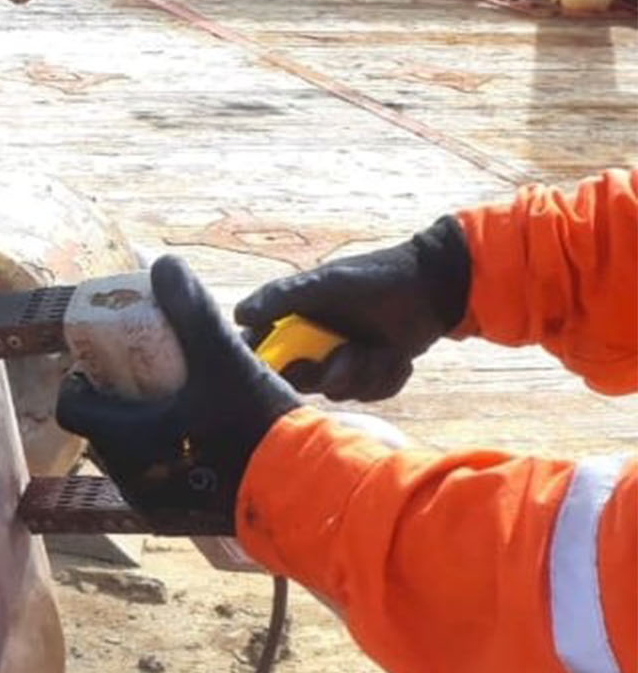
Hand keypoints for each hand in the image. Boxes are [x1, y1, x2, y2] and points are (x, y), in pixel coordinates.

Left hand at [55, 255, 300, 532]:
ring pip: (129, 458)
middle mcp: (130, 478)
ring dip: (140, 430)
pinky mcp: (181, 518)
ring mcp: (155, 503)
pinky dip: (164, 455)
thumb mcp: (222, 357)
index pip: (73, 408)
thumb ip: (191, 310)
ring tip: (175, 404)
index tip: (104, 364)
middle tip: (144, 378)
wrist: (305, 487)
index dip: (81, 382)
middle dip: (115, 404)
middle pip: (101, 432)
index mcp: (126, 441)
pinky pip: (156, 479)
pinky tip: (197, 436)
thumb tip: (164, 264)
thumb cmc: (256, 422)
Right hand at [233, 215, 470, 400]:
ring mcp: (345, 361)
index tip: (292, 366)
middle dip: (332, 372)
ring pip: (340, 392)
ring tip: (384, 349)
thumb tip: (238, 315)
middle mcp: (316, 345)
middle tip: (351, 352)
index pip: (264, 351)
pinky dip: (388, 378)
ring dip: (366, 374)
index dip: (270, 366)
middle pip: (303, 382)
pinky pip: (371, 394)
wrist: (434, 286)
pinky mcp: (374, 373)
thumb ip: (281, 297)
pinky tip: (398, 356)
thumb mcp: (327, 283)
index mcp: (296, 323)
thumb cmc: (375, 277)